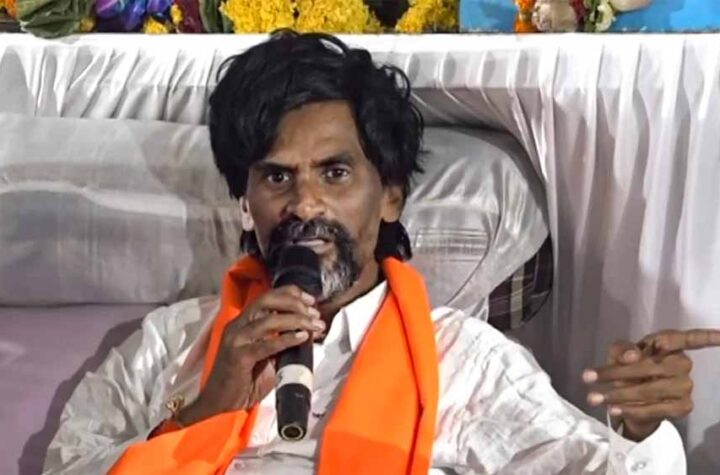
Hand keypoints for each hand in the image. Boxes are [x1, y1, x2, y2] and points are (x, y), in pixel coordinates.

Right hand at [178, 286, 324, 425]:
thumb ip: (284, 343)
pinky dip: (287, 339)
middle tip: (314, 313)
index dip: (291, 293)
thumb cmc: (245, 382)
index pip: (267, 296)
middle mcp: (238, 325)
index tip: (311, 301)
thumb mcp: (268, 357)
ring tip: (314, 325)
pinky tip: (302, 337)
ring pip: (268, 320)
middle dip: (294, 302)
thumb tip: (310, 333)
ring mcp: (236, 339)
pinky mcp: (238, 356)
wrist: (220, 405)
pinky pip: (266, 344)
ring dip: (296, 320)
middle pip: (267, 301)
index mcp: (244, 322)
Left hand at [583, 328, 719, 440]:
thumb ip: (621, 349)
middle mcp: (683, 364)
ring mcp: (685, 386)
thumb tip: (633, 355)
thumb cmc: (628, 366)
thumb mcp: (618, 353)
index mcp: (669, 344)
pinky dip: (629, 409)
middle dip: (616, 373)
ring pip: (649, 390)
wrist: (631, 399)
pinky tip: (612, 408)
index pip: (689, 338)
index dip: (705, 337)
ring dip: (617, 394)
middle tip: (588, 377)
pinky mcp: (683, 407)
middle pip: (650, 367)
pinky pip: (654, 408)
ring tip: (593, 397)